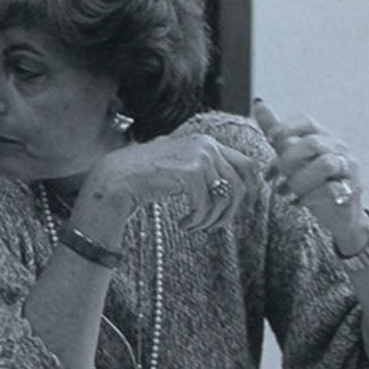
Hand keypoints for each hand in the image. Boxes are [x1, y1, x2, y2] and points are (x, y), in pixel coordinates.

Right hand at [76, 133, 261, 241]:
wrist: (116, 179)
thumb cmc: (144, 178)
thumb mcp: (179, 168)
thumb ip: (204, 171)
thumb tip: (231, 189)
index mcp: (206, 142)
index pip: (246, 164)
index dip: (253, 188)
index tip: (248, 208)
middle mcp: (206, 145)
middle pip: (240, 184)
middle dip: (231, 211)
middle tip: (214, 227)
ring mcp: (199, 156)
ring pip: (225, 198)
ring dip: (211, 219)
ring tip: (194, 227)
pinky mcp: (189, 172)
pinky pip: (206, 205)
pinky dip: (197, 220)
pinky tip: (183, 224)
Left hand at [253, 100, 368, 251]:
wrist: (338, 212)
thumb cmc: (312, 180)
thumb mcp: (292, 155)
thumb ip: (278, 132)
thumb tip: (258, 103)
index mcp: (324, 137)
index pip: (307, 122)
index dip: (285, 128)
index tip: (269, 140)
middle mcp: (339, 149)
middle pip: (313, 143)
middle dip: (289, 158)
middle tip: (275, 175)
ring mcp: (348, 169)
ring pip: (325, 164)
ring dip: (299, 179)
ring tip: (287, 191)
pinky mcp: (351, 190)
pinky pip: (331, 190)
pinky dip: (309, 197)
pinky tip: (297, 203)